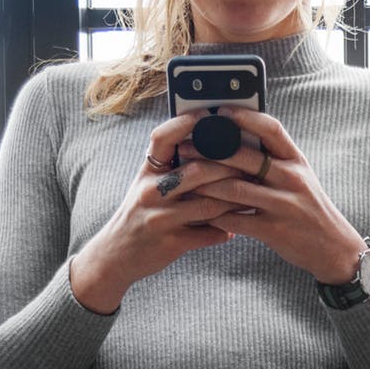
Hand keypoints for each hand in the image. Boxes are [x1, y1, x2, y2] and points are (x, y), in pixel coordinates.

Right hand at [68, 112, 247, 312]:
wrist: (116, 254)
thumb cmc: (140, 213)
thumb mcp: (147, 184)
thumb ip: (171, 167)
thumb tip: (210, 146)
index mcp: (147, 173)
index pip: (163, 137)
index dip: (186, 123)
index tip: (210, 114)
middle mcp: (151, 192)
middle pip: (197, 171)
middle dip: (229, 169)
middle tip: (253, 166)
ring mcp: (161, 218)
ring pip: (208, 204)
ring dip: (234, 201)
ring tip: (253, 196)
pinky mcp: (171, 243)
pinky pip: (207, 234)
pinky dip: (224, 231)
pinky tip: (236, 228)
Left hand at [185, 109, 367, 284]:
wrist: (332, 246)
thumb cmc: (308, 207)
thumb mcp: (299, 177)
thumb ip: (273, 160)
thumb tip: (235, 140)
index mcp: (297, 161)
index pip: (271, 129)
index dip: (244, 117)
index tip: (220, 111)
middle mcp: (292, 179)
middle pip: (246, 157)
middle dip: (211, 151)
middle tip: (186, 147)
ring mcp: (283, 205)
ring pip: (235, 189)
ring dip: (206, 184)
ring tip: (185, 179)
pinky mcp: (274, 230)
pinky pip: (236, 220)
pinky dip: (215, 216)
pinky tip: (199, 212)